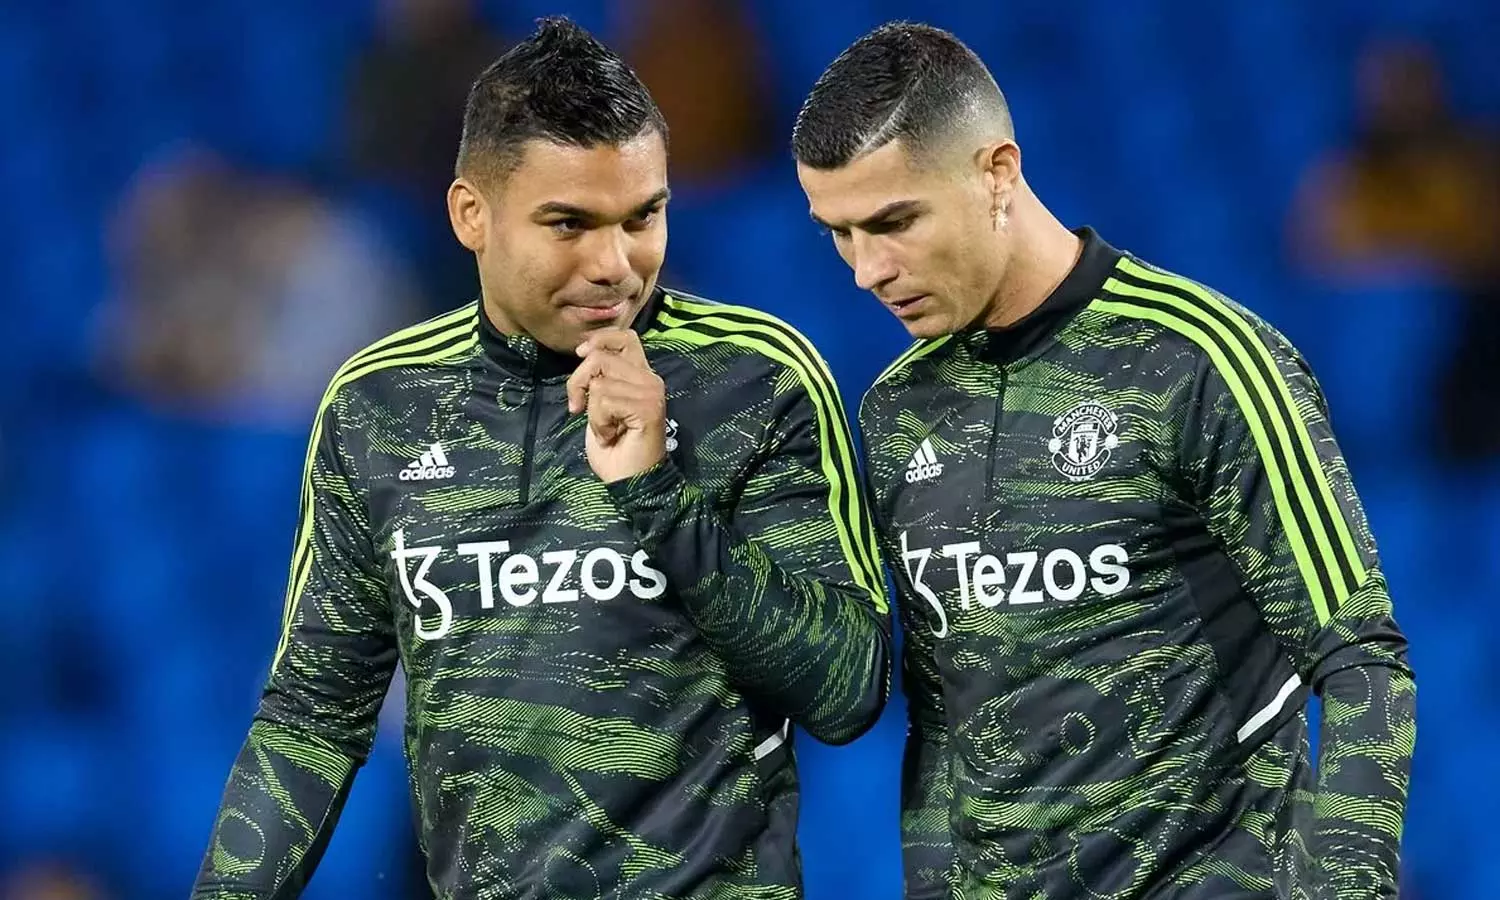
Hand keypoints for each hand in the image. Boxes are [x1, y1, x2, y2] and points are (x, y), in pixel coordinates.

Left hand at [566, 328, 666, 483]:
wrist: (630, 481)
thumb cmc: (614, 447)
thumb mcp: (600, 404)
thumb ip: (600, 378)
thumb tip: (585, 352)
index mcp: (642, 375)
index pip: (625, 337)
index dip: (599, 340)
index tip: (581, 355)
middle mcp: (650, 380)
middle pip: (600, 358)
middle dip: (578, 382)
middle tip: (578, 408)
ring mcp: (651, 393)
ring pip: (599, 383)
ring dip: (592, 412)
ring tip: (605, 429)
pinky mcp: (648, 408)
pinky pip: (604, 402)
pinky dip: (598, 423)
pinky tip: (611, 436)